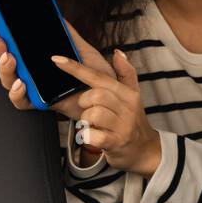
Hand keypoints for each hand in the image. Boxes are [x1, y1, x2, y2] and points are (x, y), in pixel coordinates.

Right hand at [0, 21, 114, 121]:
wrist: (108, 99)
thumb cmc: (97, 78)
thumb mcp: (84, 52)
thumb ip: (71, 37)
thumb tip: (59, 18)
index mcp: (41, 62)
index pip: (17, 51)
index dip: (4, 44)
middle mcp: (34, 75)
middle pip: (8, 65)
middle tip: (1, 43)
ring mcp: (35, 89)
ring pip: (10, 81)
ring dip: (5, 70)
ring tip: (10, 59)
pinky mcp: (41, 103)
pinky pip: (22, 101)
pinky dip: (18, 93)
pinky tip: (21, 83)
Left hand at [50, 47, 162, 176]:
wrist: (145, 150)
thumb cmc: (132, 121)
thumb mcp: (133, 95)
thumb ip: (126, 73)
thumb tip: (118, 53)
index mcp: (128, 94)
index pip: (99, 77)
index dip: (76, 68)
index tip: (56, 59)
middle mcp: (127, 108)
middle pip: (95, 94)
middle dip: (85, 101)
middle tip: (90, 109)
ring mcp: (123, 126)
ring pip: (92, 114)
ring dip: (86, 120)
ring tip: (95, 124)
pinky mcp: (116, 142)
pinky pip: (92, 135)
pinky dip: (88, 136)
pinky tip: (94, 137)